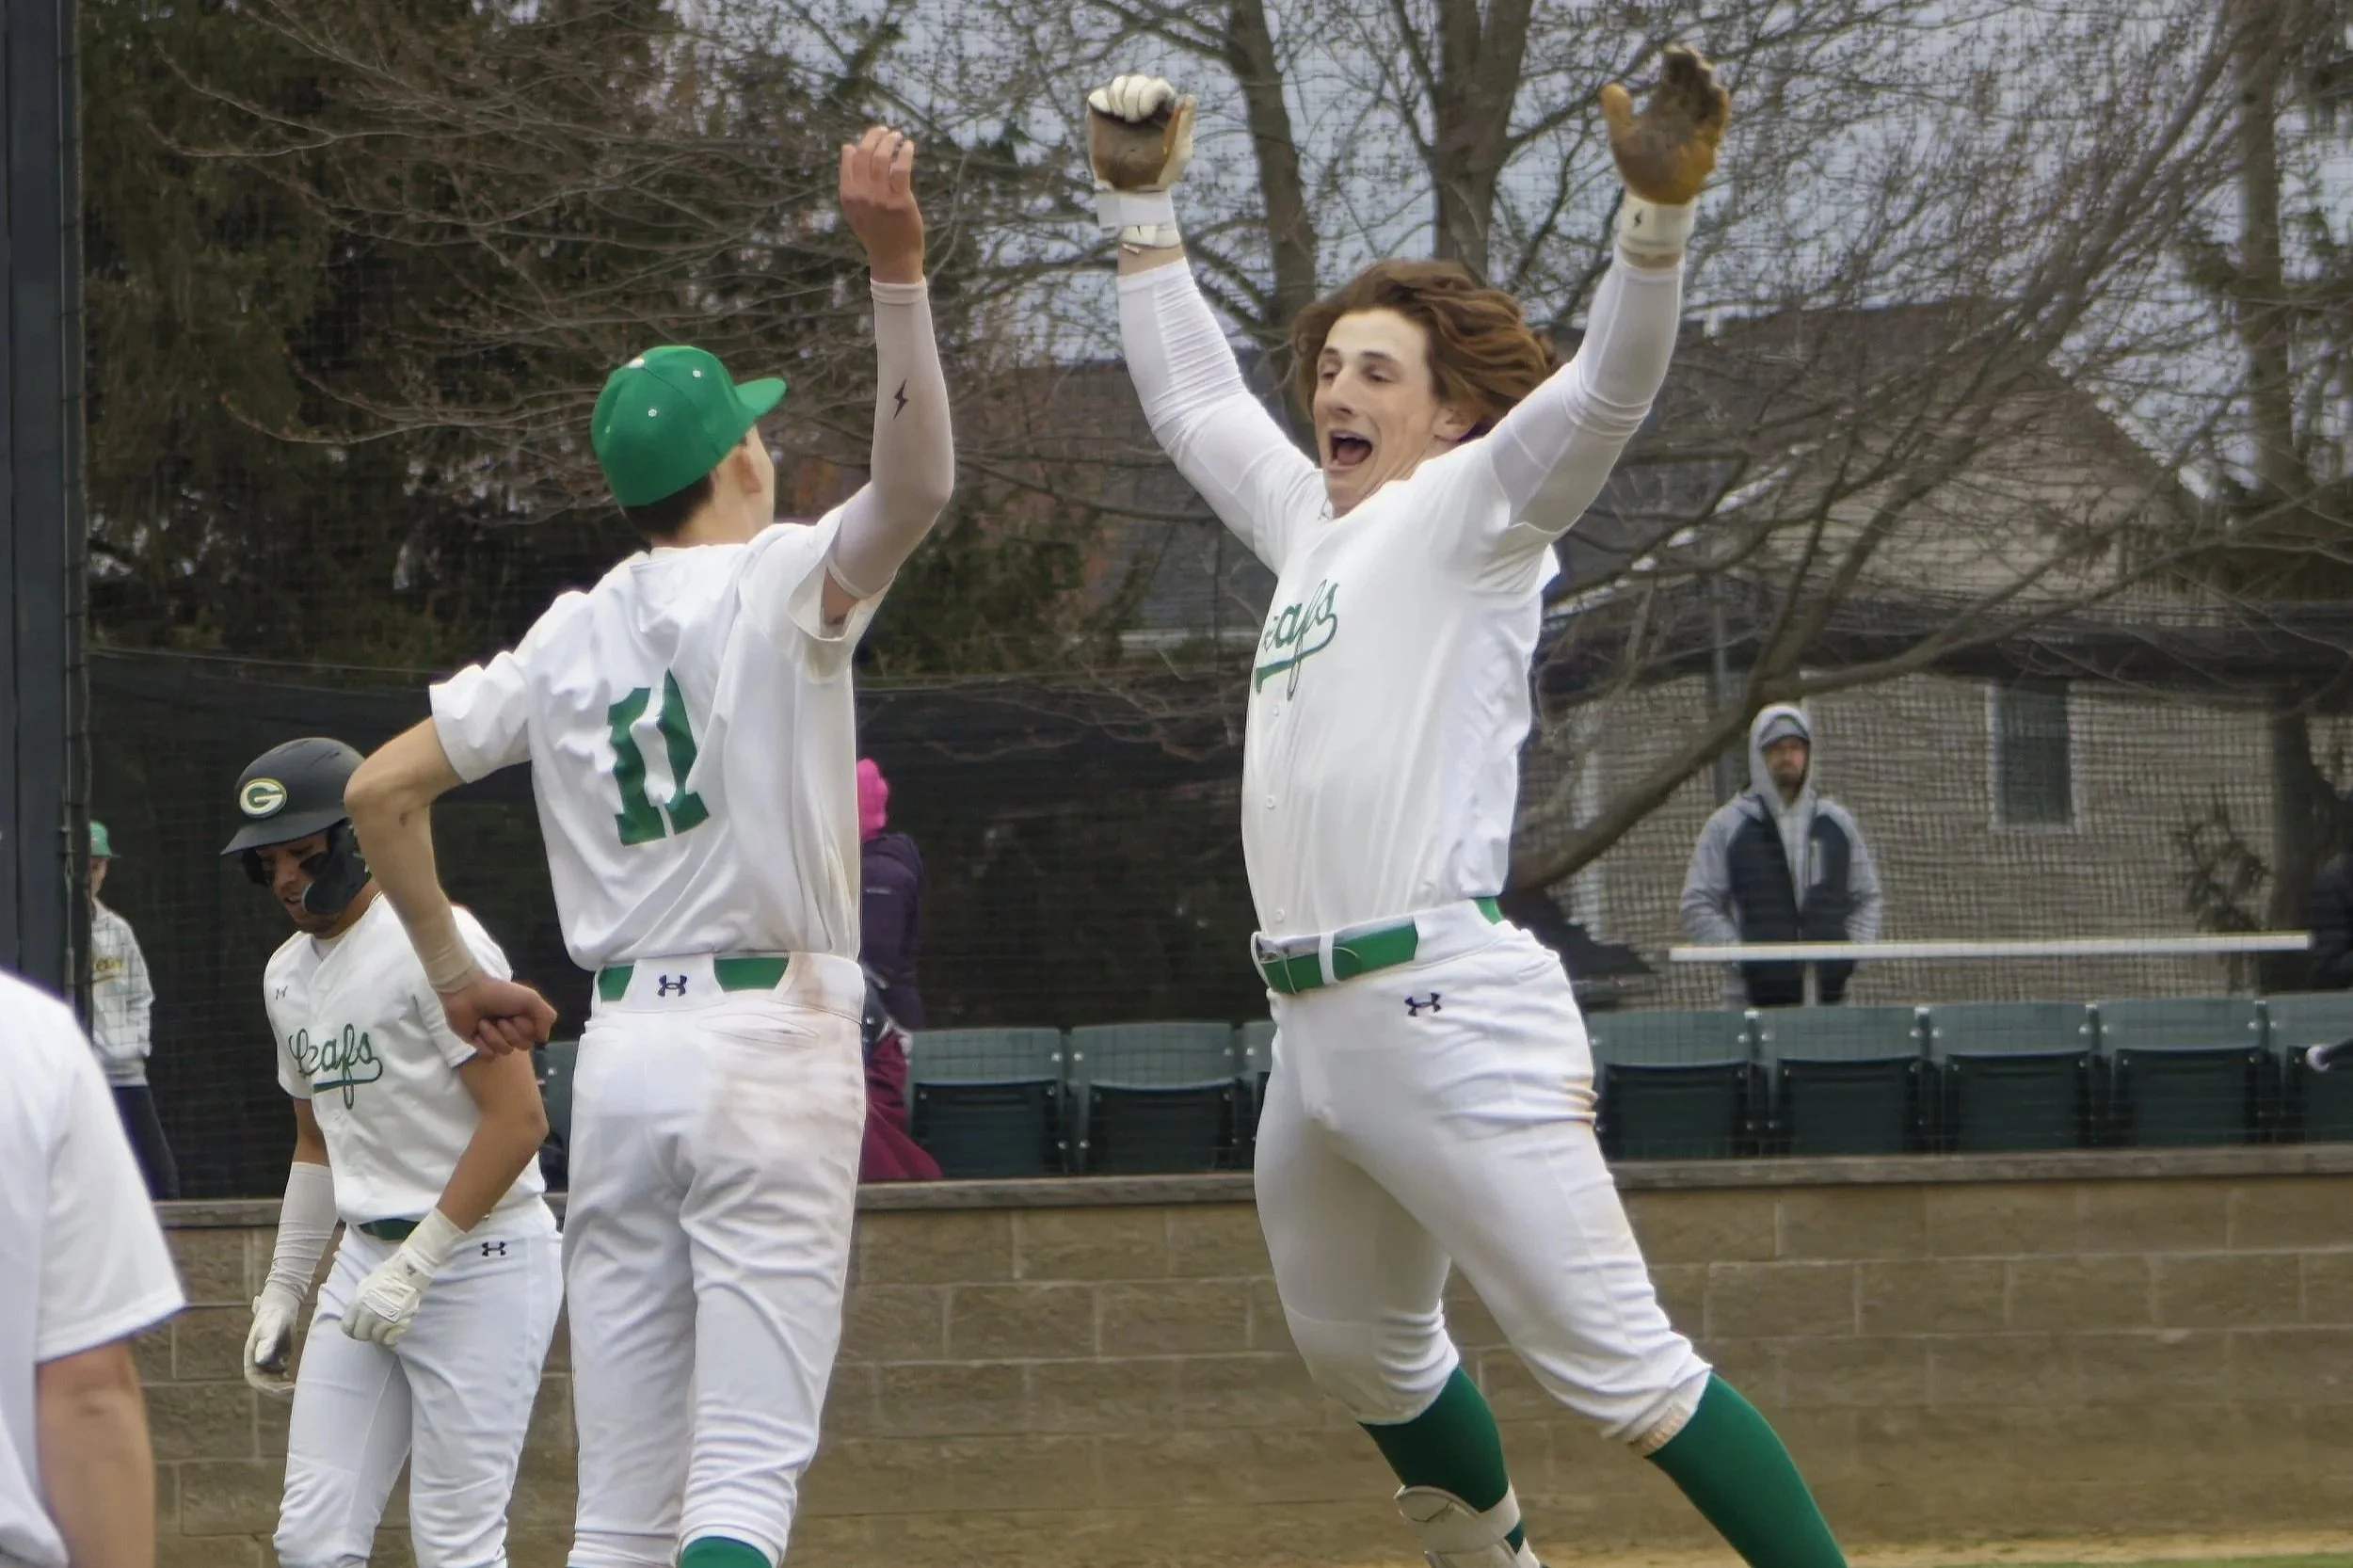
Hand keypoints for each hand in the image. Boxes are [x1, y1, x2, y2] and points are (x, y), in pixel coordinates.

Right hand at [243, 1285, 303, 1395]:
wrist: (282, 1307)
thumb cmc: (274, 1316)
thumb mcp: (271, 1329)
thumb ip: (267, 1343)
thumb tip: (261, 1361)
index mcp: (251, 1358)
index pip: (256, 1380)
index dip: (268, 1387)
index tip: (284, 1387)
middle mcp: (258, 1362)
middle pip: (266, 1383)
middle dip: (278, 1388)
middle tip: (294, 1387)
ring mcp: (268, 1361)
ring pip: (274, 1380)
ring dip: (284, 1384)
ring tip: (298, 1382)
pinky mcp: (278, 1358)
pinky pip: (282, 1373)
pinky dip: (289, 1376)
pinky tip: (299, 1374)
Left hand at [343, 1246, 433, 1345]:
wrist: (409, 1272)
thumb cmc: (386, 1275)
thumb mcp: (364, 1286)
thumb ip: (358, 1303)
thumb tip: (355, 1315)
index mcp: (358, 1303)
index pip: (347, 1327)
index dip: (351, 1329)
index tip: (356, 1329)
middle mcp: (369, 1313)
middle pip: (360, 1334)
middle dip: (364, 1333)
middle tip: (370, 1330)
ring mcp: (384, 1319)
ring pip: (375, 1338)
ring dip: (378, 1335)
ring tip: (383, 1329)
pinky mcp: (399, 1322)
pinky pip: (390, 1338)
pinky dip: (390, 1337)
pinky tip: (392, 1332)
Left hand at [440, 973, 555, 1056]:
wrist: (465, 993)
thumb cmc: (499, 993)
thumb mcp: (530, 998)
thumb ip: (546, 1017)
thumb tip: (543, 1039)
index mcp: (525, 1018)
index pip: (536, 1037)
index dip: (527, 1029)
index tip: (518, 1016)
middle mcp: (513, 1029)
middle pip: (522, 1045)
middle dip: (511, 1032)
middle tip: (500, 1018)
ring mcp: (495, 1037)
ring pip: (505, 1050)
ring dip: (494, 1035)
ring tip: (484, 1022)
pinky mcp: (479, 1044)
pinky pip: (489, 1054)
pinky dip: (483, 1043)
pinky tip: (476, 1031)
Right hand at [840, 126, 923, 285]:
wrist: (893, 260)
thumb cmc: (876, 233)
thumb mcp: (855, 209)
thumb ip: (850, 181)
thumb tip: (848, 147)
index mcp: (848, 195)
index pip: (849, 159)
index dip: (860, 143)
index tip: (872, 136)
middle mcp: (861, 195)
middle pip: (865, 154)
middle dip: (874, 136)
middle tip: (885, 130)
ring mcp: (881, 198)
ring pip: (882, 158)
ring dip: (890, 141)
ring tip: (897, 136)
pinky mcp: (900, 201)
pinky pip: (901, 168)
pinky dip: (905, 153)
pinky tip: (909, 147)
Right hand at [1086, 74, 1194, 192]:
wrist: (1132, 190)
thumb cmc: (1161, 172)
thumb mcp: (1180, 151)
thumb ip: (1185, 123)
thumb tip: (1189, 97)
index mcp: (1164, 109)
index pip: (1158, 86)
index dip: (1149, 94)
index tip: (1144, 114)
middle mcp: (1143, 104)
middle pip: (1137, 80)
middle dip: (1132, 97)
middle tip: (1131, 120)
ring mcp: (1122, 107)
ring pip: (1120, 83)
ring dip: (1119, 96)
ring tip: (1121, 118)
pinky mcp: (1103, 114)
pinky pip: (1101, 94)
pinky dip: (1105, 100)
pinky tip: (1110, 116)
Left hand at [1600, 45, 1730, 206]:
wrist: (1651, 197)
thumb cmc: (1637, 167)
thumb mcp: (1622, 138)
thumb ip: (1617, 113)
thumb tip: (1610, 86)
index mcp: (1662, 107)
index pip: (1671, 78)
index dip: (1674, 63)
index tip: (1673, 49)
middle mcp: (1681, 112)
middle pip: (1691, 83)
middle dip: (1693, 67)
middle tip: (1692, 54)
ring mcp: (1695, 126)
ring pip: (1705, 98)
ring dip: (1707, 83)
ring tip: (1704, 69)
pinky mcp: (1706, 143)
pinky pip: (1716, 122)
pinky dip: (1718, 108)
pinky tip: (1719, 93)